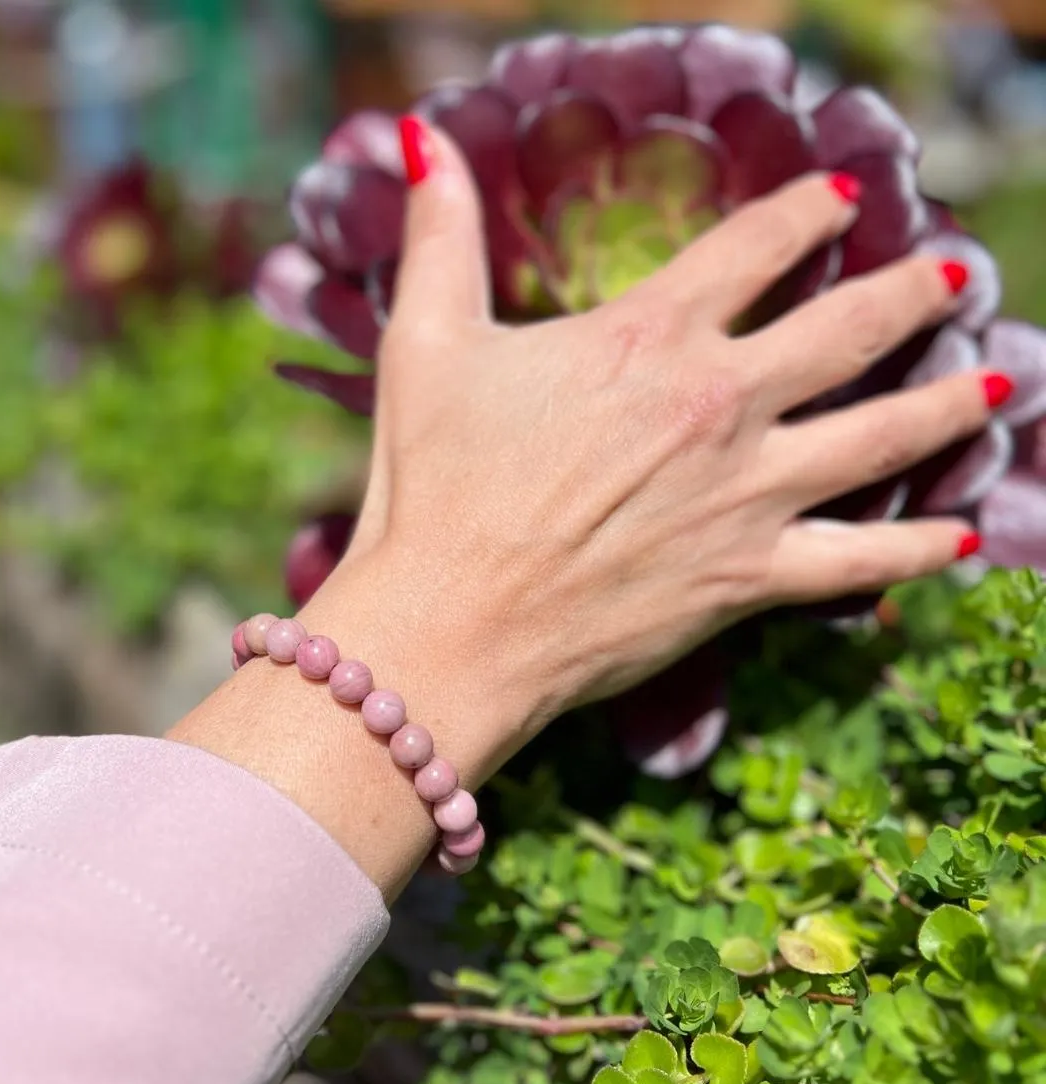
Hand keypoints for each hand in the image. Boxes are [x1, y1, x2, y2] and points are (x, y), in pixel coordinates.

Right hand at [172, 121, 995, 898]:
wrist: (453, 626)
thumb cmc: (431, 487)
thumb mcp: (427, 345)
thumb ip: (439, 237)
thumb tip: (415, 137)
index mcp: (649, 337)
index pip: (756, 246)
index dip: (804, 209)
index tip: (839, 195)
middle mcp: (719, 404)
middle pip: (848, 329)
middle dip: (909, 294)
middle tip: (949, 277)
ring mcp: (744, 494)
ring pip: (880, 437)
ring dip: (948, 405)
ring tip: (998, 385)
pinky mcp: (747, 579)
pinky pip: (857, 561)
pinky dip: (915, 551)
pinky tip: (959, 539)